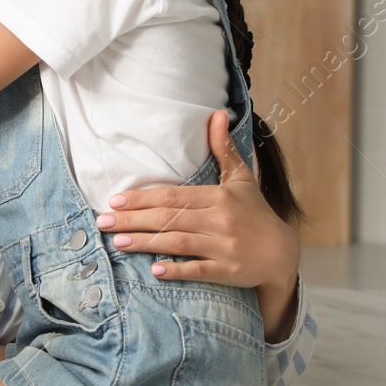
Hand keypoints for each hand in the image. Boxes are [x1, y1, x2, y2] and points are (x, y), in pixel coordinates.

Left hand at [94, 109, 300, 341]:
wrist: (281, 253)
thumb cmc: (255, 213)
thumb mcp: (241, 179)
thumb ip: (223, 149)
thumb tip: (216, 114)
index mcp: (219, 196)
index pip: (173, 196)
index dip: (142, 198)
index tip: (115, 200)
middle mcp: (220, 219)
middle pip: (170, 218)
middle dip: (133, 220)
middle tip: (103, 222)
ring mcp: (225, 246)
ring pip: (179, 243)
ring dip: (146, 243)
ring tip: (118, 242)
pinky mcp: (228, 271)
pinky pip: (200, 269)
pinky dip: (178, 270)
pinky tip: (155, 270)